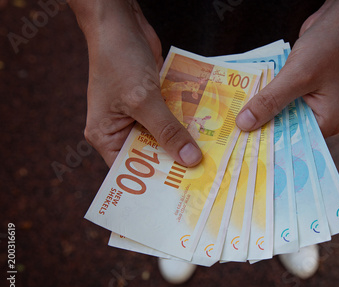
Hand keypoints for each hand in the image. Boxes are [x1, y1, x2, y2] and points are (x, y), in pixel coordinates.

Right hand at [69, 0, 201, 166]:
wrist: (119, 22)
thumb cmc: (119, 60)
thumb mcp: (143, 100)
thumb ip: (168, 131)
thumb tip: (190, 159)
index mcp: (106, 136)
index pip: (131, 170)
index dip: (155, 182)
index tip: (181, 193)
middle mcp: (120, 130)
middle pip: (151, 155)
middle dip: (175, 162)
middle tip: (204, 179)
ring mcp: (138, 115)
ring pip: (165, 136)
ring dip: (184, 142)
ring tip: (212, 160)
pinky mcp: (152, 101)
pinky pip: (171, 118)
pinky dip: (186, 122)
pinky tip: (208, 133)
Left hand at [236, 0, 338, 136]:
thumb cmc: (329, 46)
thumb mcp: (297, 76)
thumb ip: (270, 101)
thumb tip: (244, 123)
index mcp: (326, 122)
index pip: (292, 142)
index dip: (266, 144)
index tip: (240, 148)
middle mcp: (319, 116)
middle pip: (283, 129)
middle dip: (260, 129)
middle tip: (230, 135)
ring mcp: (309, 103)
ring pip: (278, 113)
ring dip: (259, 112)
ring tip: (230, 121)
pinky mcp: (300, 89)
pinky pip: (278, 98)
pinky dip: (264, 97)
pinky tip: (243, 100)